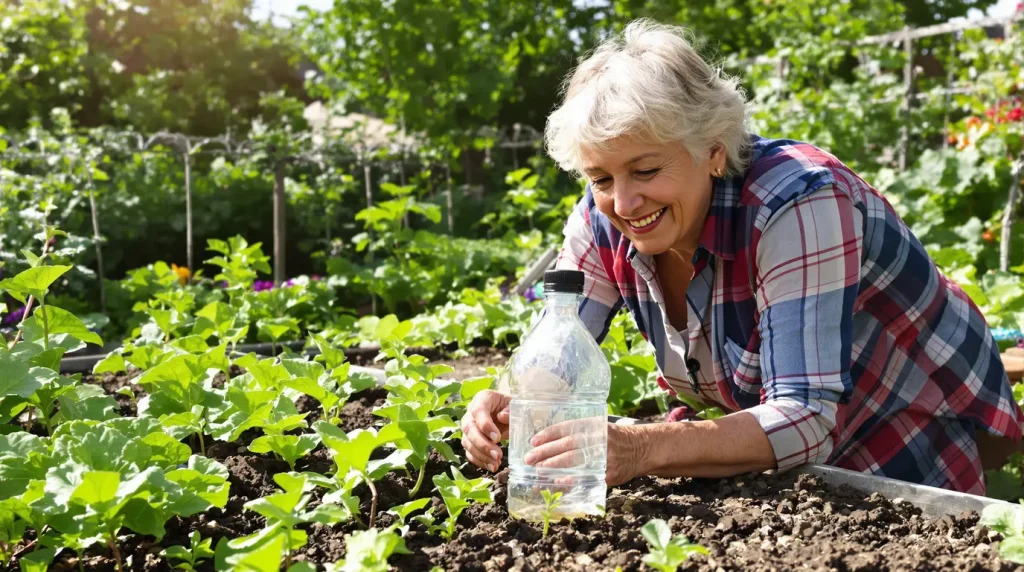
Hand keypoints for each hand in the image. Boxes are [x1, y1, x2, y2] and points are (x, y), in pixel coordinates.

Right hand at [460, 390, 510, 472]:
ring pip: (467, 442)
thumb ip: (510, 409)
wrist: (506, 411)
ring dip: (481, 455)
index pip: (478, 411)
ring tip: (496, 463)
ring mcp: (468, 427)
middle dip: (483, 444)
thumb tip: (502, 417)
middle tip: (498, 455)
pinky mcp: (469, 440)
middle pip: (469, 429)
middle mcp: (470, 413)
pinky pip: (469, 452)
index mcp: (482, 399)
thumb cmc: (510, 406)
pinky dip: (479, 461)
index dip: (485, 425)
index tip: (497, 438)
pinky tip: (492, 466)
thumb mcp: (515, 404)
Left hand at [524, 420, 647, 485]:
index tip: (533, 441)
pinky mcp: (608, 473)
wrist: (641, 449)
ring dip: (553, 466)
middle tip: (529, 459)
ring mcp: (604, 456)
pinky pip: (586, 477)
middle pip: (567, 445)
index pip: (566, 428)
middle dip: (546, 453)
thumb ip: (577, 432)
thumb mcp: (597, 427)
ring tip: (538, 470)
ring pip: (575, 461)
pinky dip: (571, 480)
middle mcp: (598, 439)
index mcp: (593, 425)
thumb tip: (546, 442)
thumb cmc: (613, 438)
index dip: (548, 434)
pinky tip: (558, 481)